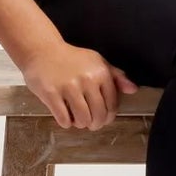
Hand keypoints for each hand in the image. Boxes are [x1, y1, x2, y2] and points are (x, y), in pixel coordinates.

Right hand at [21, 40, 139, 128]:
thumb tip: (133, 89)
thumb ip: (116, 76)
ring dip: (81, 124)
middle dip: (96, 123)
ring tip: (77, 119)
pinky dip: (66, 122)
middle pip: (99, 115)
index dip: (109, 116)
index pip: (112, 104)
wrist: (42, 51)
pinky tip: (65, 116)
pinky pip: (64, 119)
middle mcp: (87, 80)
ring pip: (83, 120)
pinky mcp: (51, 94)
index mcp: (101, 72)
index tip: (103, 118)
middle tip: (90, 123)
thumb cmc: (71, 58)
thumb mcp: (97, 61)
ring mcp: (68, 87)